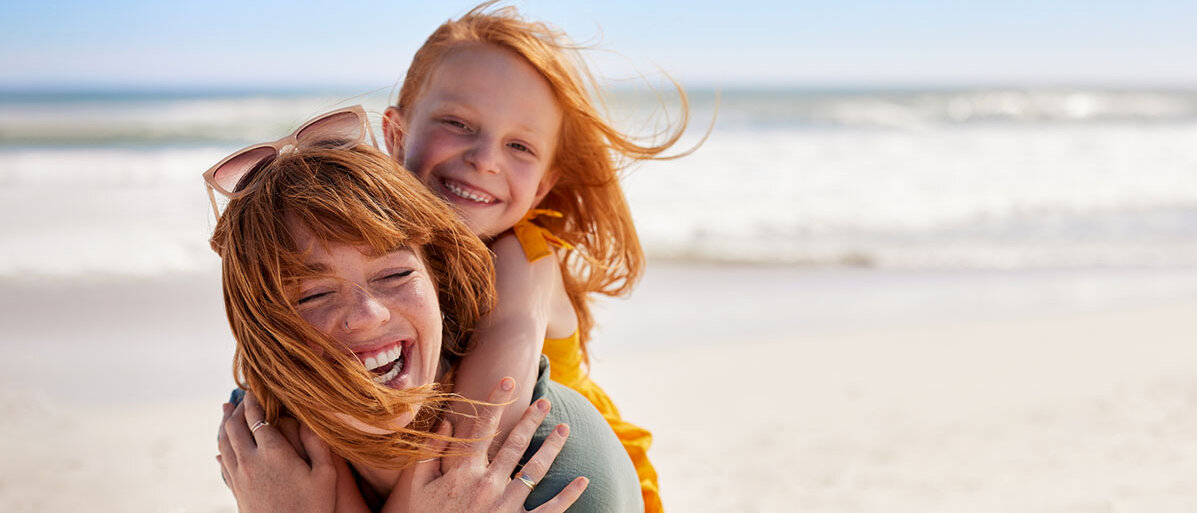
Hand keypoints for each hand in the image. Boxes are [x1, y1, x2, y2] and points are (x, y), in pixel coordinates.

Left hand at [217, 392, 342, 512]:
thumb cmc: (313, 507)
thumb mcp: (325, 474)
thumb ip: (316, 443)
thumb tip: (307, 420)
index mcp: (273, 453)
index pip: (256, 418)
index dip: (254, 400)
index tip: (255, 388)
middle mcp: (250, 462)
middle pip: (234, 427)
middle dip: (236, 409)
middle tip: (240, 397)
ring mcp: (239, 477)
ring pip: (223, 443)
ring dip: (224, 425)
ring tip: (226, 412)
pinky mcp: (236, 490)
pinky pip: (223, 463)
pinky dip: (221, 448)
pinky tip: (221, 447)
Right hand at [383, 378, 587, 512]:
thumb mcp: (416, 490)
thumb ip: (430, 455)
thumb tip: (446, 422)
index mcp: (463, 473)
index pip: (482, 429)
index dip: (496, 403)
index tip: (507, 381)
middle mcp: (488, 484)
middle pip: (515, 444)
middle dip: (531, 420)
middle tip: (545, 401)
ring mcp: (506, 505)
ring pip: (535, 469)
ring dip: (553, 447)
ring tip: (565, 428)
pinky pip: (549, 509)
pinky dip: (568, 495)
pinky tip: (582, 480)